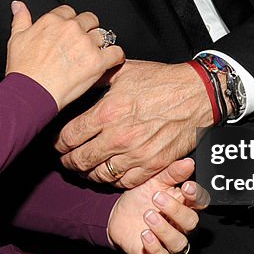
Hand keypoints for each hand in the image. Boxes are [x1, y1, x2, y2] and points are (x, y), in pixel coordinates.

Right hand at [5, 1, 123, 109]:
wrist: (30, 93)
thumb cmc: (23, 70)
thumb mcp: (16, 39)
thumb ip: (20, 19)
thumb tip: (18, 5)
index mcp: (53, 21)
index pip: (69, 11)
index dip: (70, 22)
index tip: (69, 32)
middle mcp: (72, 28)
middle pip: (90, 20)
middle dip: (88, 30)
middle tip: (82, 45)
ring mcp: (86, 44)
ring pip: (103, 35)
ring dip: (100, 44)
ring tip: (93, 55)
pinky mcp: (97, 61)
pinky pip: (116, 52)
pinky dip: (116, 56)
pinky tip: (111, 61)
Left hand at [55, 60, 214, 188]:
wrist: (196, 95)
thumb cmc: (161, 81)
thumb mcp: (123, 71)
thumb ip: (97, 78)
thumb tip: (77, 80)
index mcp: (107, 113)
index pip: (69, 137)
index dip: (58, 143)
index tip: (57, 143)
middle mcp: (118, 137)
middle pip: (80, 161)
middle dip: (68, 161)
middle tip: (65, 159)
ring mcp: (136, 154)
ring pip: (99, 175)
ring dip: (88, 173)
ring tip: (84, 168)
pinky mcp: (152, 165)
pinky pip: (124, 182)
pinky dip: (113, 180)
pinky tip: (109, 172)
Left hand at [107, 158, 209, 253]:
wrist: (118, 215)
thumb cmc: (141, 197)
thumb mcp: (154, 181)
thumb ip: (172, 174)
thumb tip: (188, 163)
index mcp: (184, 205)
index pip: (200, 203)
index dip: (196, 196)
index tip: (186, 187)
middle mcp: (181, 226)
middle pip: (191, 223)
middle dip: (175, 210)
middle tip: (156, 198)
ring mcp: (169, 242)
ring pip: (179, 243)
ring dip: (164, 229)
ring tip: (148, 215)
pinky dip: (154, 247)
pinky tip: (144, 234)